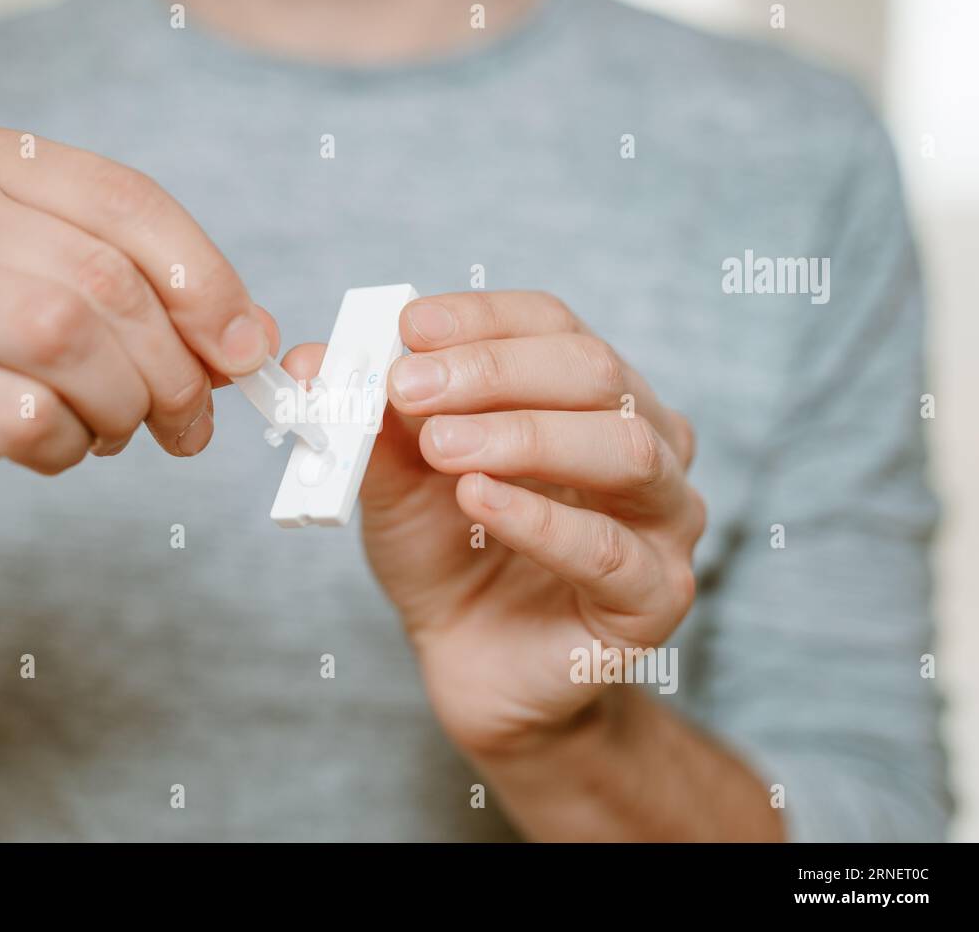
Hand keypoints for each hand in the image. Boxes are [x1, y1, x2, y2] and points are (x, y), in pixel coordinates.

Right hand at [0, 120, 275, 528]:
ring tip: (115, 430)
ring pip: (63, 342)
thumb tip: (260, 344)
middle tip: (188, 419)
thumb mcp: (61, 293)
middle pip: (103, 282)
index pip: (127, 201)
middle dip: (172, 367)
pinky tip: (57, 447)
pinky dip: (67, 447)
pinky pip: (22, 418)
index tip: (243, 347)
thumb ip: (161, 303)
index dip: (205, 280)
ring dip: (120, 407)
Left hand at [288, 290, 703, 755]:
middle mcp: (644, 439)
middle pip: (593, 373)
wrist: (470, 660)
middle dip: (493, 372)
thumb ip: (372, 420)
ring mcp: (664, 518)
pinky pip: (607, 550)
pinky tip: (479, 500)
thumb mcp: (398, 477)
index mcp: (590, 394)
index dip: (482, 319)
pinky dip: (539, 519)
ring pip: (623, 450)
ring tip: (442, 446)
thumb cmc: (449, 554)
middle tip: (409, 386)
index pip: (553, 325)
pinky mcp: (657, 596)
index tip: (409, 327)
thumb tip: (316, 358)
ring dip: (523, 436)